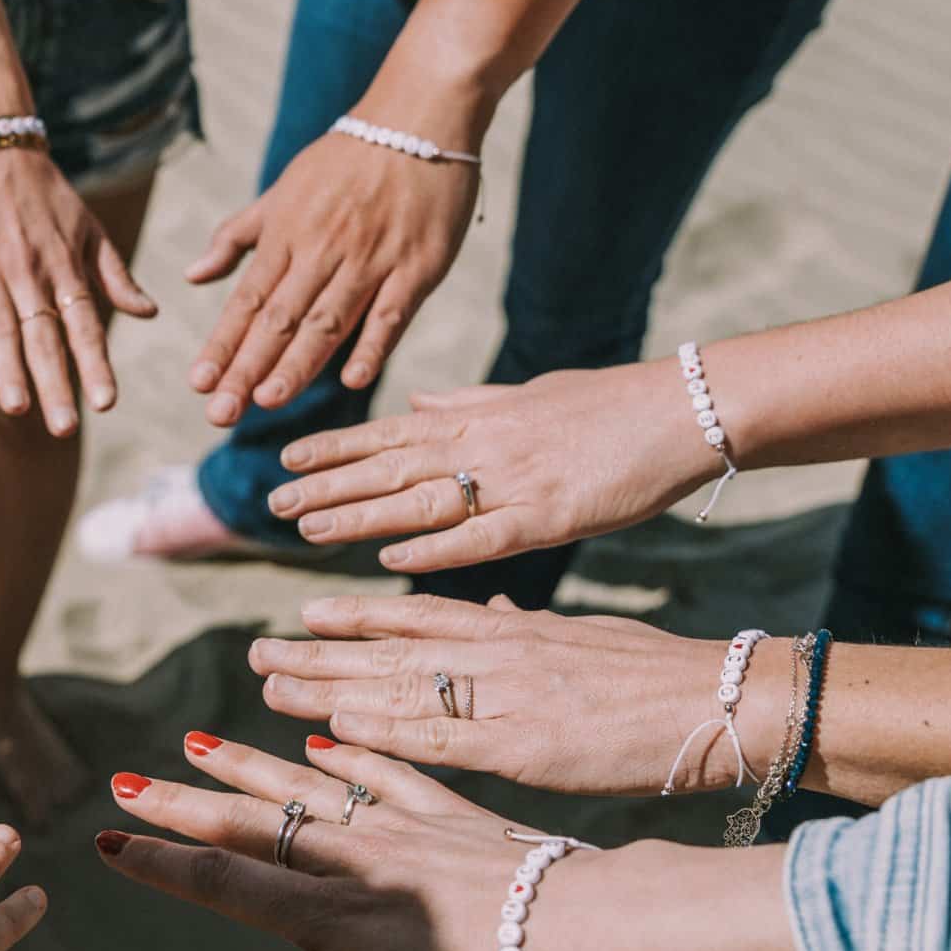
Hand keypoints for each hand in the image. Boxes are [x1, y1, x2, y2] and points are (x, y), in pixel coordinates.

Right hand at [0, 146, 156, 435]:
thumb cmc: (47, 193)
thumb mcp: (90, 228)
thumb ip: (116, 275)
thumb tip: (149, 314)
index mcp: (65, 266)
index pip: (84, 324)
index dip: (94, 363)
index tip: (106, 403)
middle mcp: (29, 272)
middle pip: (43, 336)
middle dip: (55, 383)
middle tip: (65, 429)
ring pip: (0, 328)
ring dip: (8, 371)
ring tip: (18, 410)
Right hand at [98, 734, 614, 950]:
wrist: (591, 932)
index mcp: (334, 916)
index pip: (227, 882)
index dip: (162, 862)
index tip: (107, 840)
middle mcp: (358, 861)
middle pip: (255, 825)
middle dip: (184, 803)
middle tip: (125, 779)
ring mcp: (405, 828)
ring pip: (309, 788)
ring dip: (249, 766)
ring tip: (196, 743)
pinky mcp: (454, 812)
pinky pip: (388, 773)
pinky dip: (349, 757)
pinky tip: (323, 743)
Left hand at [186, 133, 477, 426]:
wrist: (419, 117)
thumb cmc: (348, 159)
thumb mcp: (282, 191)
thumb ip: (238, 236)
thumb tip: (192, 275)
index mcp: (287, 234)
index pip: (247, 300)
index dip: (222, 344)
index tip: (197, 383)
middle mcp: (322, 250)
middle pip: (280, 319)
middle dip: (246, 368)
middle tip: (219, 413)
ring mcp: (371, 260)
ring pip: (327, 320)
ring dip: (297, 364)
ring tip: (266, 400)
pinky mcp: (417, 267)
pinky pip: (391, 313)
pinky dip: (372, 346)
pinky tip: (352, 380)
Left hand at [252, 594, 760, 795]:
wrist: (722, 699)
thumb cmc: (660, 676)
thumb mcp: (584, 636)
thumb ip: (530, 627)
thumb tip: (498, 606)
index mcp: (516, 627)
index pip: (420, 613)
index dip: (357, 612)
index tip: (305, 610)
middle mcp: (499, 652)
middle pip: (390, 649)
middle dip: (319, 652)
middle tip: (257, 652)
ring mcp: (507, 698)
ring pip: (397, 688)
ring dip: (327, 688)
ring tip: (269, 685)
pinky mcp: (523, 748)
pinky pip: (435, 739)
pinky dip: (379, 733)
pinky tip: (333, 731)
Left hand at [265, 361, 715, 572]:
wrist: (678, 410)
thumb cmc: (606, 404)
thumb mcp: (526, 393)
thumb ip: (467, 401)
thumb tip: (416, 399)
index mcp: (477, 416)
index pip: (389, 431)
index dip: (335, 447)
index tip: (287, 459)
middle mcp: (483, 444)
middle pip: (389, 467)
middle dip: (327, 486)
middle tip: (272, 503)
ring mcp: (513, 480)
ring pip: (420, 500)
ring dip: (359, 517)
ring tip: (307, 530)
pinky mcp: (549, 516)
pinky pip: (480, 536)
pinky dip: (436, 546)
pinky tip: (392, 557)